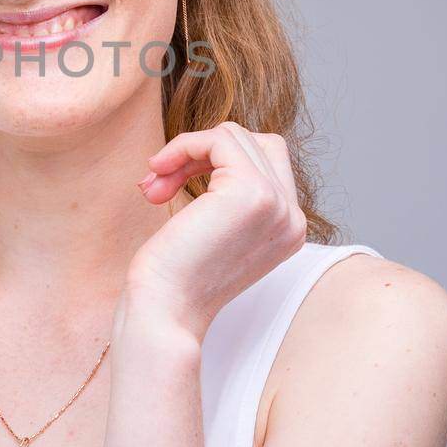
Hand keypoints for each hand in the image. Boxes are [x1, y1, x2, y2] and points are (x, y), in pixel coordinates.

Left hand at [125, 121, 307, 340]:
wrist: (164, 310)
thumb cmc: (175, 276)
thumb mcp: (214, 228)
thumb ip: (227, 193)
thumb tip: (211, 145)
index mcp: (288, 227)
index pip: (265, 161)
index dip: (213, 162)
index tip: (171, 184)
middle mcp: (293, 217)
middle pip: (253, 142)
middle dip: (198, 153)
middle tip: (158, 183)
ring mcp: (278, 205)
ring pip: (234, 136)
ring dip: (184, 152)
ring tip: (154, 187)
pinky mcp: (252, 193)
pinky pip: (218, 140)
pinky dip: (183, 147)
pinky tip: (159, 172)